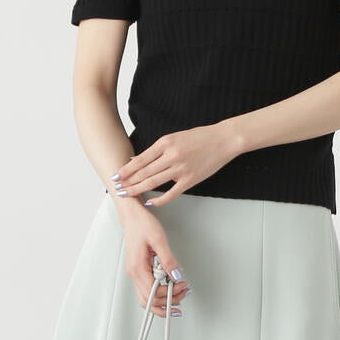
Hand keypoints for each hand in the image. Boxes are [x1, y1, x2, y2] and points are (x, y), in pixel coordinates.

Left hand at [111, 123, 244, 206]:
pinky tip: (150, 202)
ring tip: (126, 194)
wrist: (223, 140)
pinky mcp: (190, 180)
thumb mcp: (175, 137)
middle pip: (143, 173)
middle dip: (127, 181)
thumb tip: (138, 160)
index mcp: (165, 143)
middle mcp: (171, 156)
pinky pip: (171, 193)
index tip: (116, 175)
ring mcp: (181, 169)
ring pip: (153, 183)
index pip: (140, 159)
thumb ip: (157, 149)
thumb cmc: (200, 137)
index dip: (126, 170)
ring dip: (137, 190)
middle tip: (116, 188)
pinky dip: (160, 199)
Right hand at [123, 224, 190, 316]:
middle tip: (183, 293)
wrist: (132, 217)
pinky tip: (169, 289)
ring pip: (147, 299)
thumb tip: (176, 275)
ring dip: (163, 301)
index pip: (154, 292)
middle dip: (168, 301)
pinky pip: (147, 290)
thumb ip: (168, 260)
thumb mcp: (159, 240)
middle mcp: (134, 273)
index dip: (170, 293)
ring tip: (178, 294)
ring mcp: (135, 274)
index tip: (182, 285)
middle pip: (149, 301)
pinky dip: (158, 294)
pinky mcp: (139, 271)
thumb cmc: (142, 225)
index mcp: (137, 268)